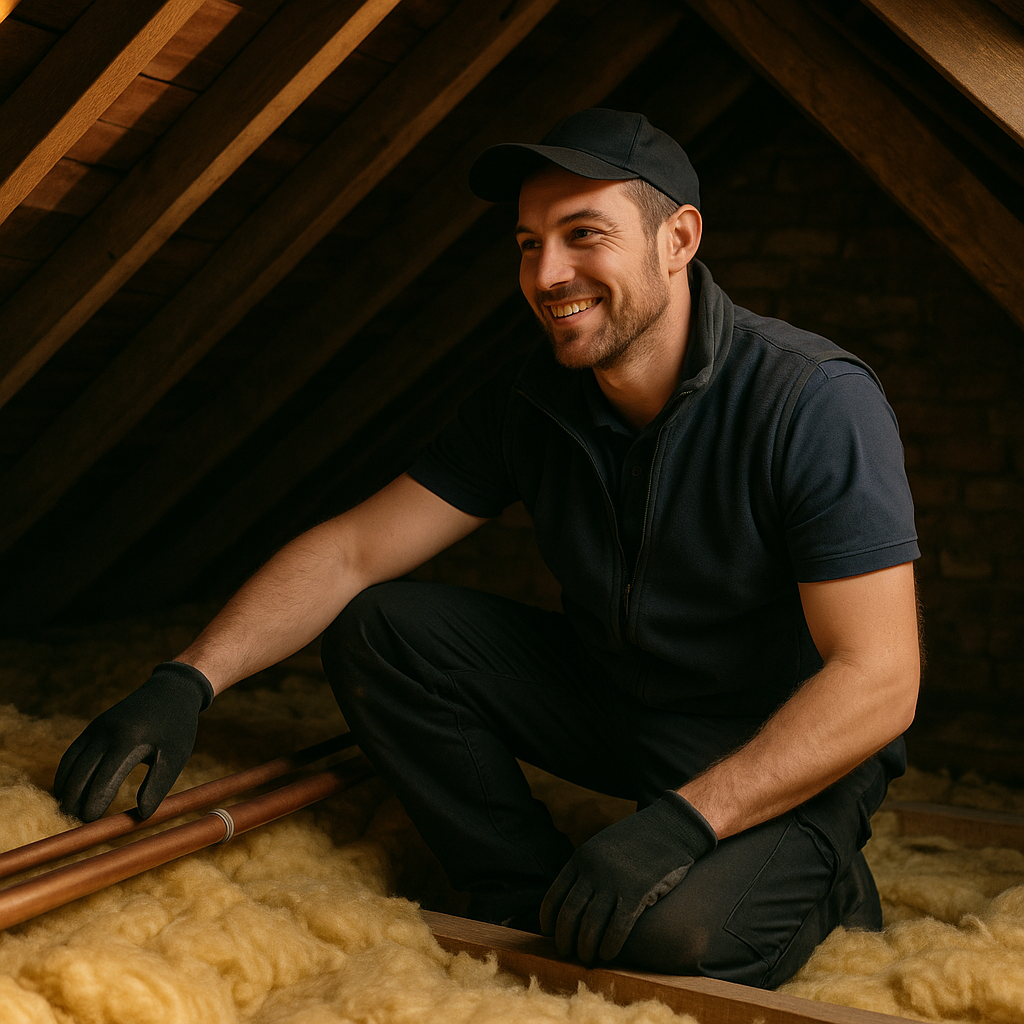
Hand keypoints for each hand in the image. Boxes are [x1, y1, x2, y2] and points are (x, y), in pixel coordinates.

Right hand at [53, 662, 213, 821]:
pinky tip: (66, 791)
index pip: (104, 779)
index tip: (90, 823)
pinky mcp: (94, 727)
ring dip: (66, 789)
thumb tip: (142, 814)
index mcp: (129, 741)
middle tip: (75, 824)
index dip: (94, 803)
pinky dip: (66, 773)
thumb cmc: (176, 728)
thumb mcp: (175, 756)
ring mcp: (97, 728)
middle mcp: (107, 733)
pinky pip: (72, 753)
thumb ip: (158, 785)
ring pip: (71, 764)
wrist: (171, 690)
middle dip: (75, 800)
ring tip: (67, 812)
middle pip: (81, 773)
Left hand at [540, 790, 716, 962]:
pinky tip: (607, 954)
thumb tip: (572, 897)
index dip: (548, 919)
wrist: (668, 827)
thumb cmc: (635, 839)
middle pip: (569, 914)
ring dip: (585, 947)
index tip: (548, 933)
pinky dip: (609, 945)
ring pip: (591, 925)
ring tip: (586, 958)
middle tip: (566, 952)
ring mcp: (614, 882)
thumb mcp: (602, 845)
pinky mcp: (637, 893)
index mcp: (581, 858)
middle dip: (564, 938)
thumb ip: (586, 868)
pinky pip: (618, 928)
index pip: (554, 895)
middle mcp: (593, 871)